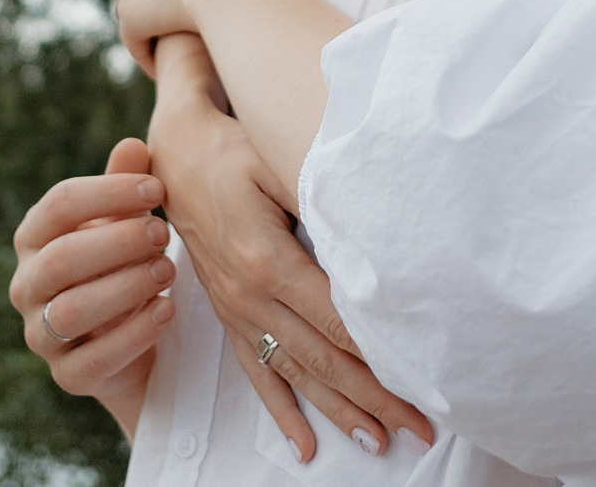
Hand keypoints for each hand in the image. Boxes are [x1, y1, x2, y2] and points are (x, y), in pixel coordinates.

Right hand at [10, 137, 176, 437]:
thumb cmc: (123, 263)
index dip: (109, 193)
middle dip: (117, 242)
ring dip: (124, 287)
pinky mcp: (66, 377)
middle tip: (163, 233)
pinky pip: (92, 361)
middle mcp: (27, 285)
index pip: (58, 205)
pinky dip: (133, 335)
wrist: (133, 342)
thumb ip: (125, 187)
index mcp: (35, 238)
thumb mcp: (125, 222)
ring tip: (167, 270)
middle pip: (60, 259)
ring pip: (70, 311)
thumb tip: (133, 145)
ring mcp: (41, 335)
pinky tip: (166, 311)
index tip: (157, 187)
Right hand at [148, 40, 433, 460]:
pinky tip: (304, 446)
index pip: (336, 322)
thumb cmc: (234, 149)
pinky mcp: (229, 314)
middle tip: (421, 428)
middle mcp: (250, 295)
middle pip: (322, 359)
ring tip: (380, 443)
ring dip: (338, 411)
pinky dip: (282, 411)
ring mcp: (237, 310)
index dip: (380, 358)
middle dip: (374, 398)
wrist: (175, 152)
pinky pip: (256, 372)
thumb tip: (369, 234)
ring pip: (294, 374)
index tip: (421, 385)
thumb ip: (319, 197)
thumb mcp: (274, 159)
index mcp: (266, 258)